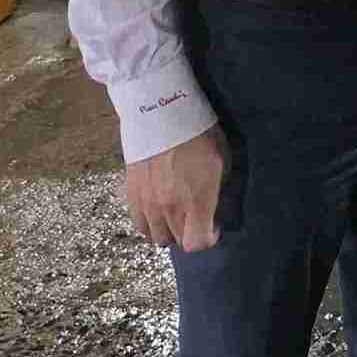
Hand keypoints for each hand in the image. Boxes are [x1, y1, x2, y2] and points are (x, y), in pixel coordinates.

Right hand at [125, 124, 227, 252]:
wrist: (162, 113)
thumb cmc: (200, 135)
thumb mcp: (224, 162)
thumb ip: (219, 193)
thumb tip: (216, 211)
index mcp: (196, 201)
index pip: (197, 243)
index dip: (208, 238)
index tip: (214, 226)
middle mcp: (169, 208)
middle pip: (178, 240)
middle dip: (191, 232)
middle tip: (197, 216)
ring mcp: (148, 204)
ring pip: (157, 237)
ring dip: (170, 230)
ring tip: (178, 213)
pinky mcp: (132, 196)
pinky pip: (140, 225)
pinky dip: (151, 225)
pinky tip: (160, 211)